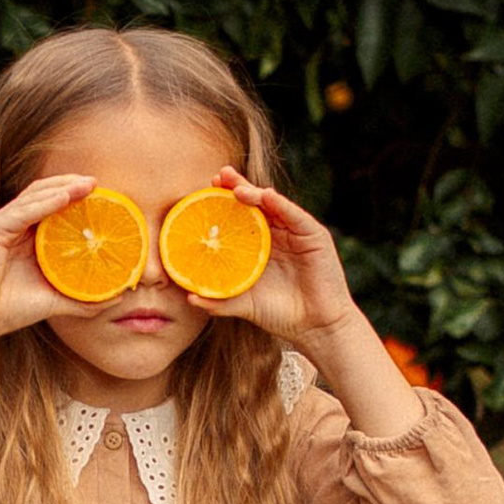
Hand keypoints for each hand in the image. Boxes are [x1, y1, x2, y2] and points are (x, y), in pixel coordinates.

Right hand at [0, 171, 108, 345]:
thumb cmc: (10, 310)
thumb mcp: (54, 300)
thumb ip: (82, 296)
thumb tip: (117, 295)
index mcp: (25, 237)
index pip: (51, 206)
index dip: (74, 196)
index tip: (102, 195)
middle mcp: (13, 226)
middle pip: (44, 193)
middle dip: (70, 184)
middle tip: (97, 183)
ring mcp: (1, 225)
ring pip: (34, 196)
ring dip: (62, 188)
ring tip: (87, 185)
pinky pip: (21, 212)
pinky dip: (44, 203)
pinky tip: (64, 197)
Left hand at [189, 164, 362, 349]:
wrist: (314, 327)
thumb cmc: (279, 315)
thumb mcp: (244, 305)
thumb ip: (219, 300)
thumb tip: (190, 298)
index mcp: (257, 247)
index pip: (238, 219)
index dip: (221, 204)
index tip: (200, 192)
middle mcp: (276, 235)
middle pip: (254, 205)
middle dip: (236, 188)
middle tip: (217, 176)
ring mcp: (295, 233)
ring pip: (273, 206)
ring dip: (254, 193)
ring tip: (236, 188)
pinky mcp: (313, 236)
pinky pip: (295, 216)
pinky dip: (281, 205)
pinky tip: (266, 196)